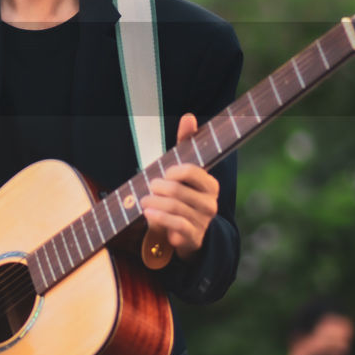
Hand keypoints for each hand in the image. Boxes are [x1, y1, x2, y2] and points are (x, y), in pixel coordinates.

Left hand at [141, 113, 219, 258]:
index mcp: (210, 185)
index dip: (171, 171)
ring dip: (153, 203)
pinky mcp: (193, 237)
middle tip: (148, 189)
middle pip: (177, 189)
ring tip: (144, 202)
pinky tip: (149, 215)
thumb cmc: (183, 196)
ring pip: (174, 207)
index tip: (162, 173)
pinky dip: (159, 219)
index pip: (190, 170)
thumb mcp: (183, 171)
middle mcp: (210, 203)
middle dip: (156, 188)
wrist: (188, 234)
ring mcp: (203, 221)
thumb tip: (189, 116)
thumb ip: (186, 144)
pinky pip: (175, 225)